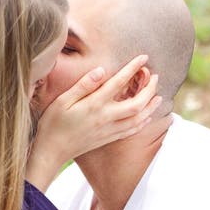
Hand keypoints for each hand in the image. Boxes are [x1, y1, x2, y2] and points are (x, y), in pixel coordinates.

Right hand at [27, 55, 160, 190]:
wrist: (51, 152)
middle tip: (155, 77)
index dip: (133, 68)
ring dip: (151, 107)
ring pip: (138, 119)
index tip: (143, 58)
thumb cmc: (53, 124)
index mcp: (94, 105)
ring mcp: (108, 130)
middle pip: (137, 104)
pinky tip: (147, 117)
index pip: (119, 83)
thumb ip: (83, 85)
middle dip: (150, 90)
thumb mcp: (62, 100)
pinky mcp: (107, 139)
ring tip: (158, 96)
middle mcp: (105, 118)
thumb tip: (102, 70)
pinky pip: (131, 131)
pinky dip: (142, 123)